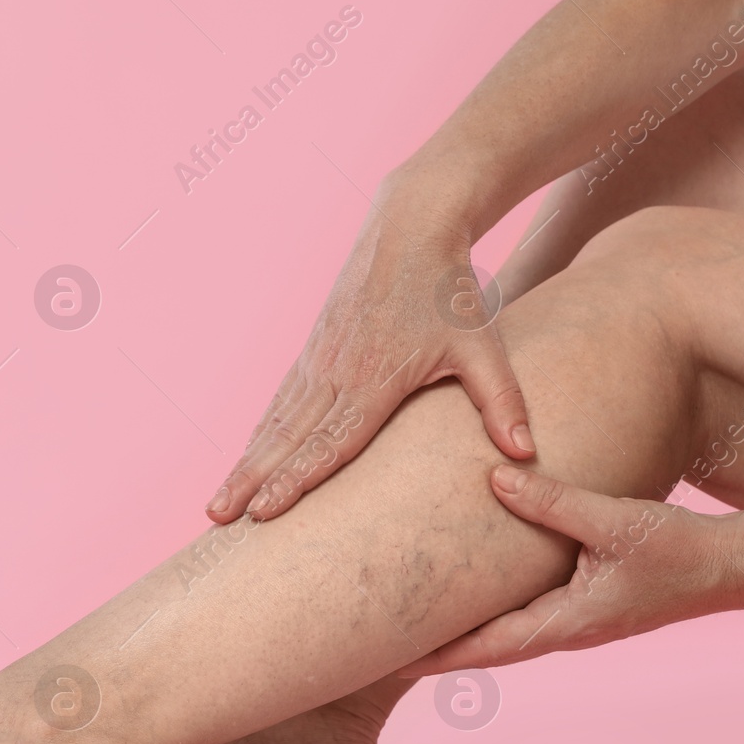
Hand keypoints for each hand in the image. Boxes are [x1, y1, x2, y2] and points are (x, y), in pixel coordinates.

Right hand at [205, 178, 534, 523]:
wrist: (412, 225)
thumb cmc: (450, 290)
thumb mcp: (483, 346)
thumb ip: (502, 402)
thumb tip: (525, 454)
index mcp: (374, 377)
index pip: (329, 441)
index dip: (296, 480)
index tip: (265, 513)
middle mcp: (336, 371)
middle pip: (287, 439)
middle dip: (251, 482)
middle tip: (218, 518)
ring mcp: (318, 359)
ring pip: (275, 423)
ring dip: (245, 464)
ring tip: (217, 504)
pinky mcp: (314, 350)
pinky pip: (280, 402)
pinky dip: (259, 435)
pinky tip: (246, 459)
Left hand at [398, 467, 743, 675]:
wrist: (733, 568)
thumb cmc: (679, 550)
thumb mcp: (614, 521)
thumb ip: (553, 503)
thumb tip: (494, 479)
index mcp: (567, 624)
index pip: (486, 649)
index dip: (437, 655)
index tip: (389, 659)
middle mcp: (566, 630)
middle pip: (486, 647)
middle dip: (437, 647)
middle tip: (380, 643)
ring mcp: (576, 620)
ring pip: (506, 630)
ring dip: (464, 629)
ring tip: (415, 620)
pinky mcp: (586, 602)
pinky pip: (527, 611)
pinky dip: (494, 609)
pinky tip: (474, 592)